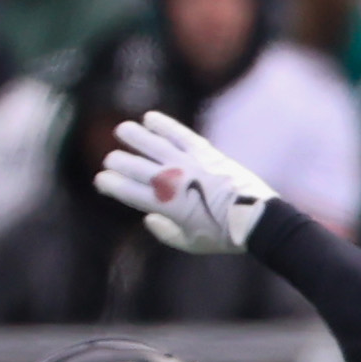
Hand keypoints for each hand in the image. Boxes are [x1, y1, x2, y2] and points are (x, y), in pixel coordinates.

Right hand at [95, 110, 276, 253]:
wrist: (258, 221)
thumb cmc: (225, 236)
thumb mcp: (192, 243)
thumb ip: (166, 233)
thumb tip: (149, 218)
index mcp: (167, 207)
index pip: (129, 191)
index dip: (110, 184)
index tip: (102, 181)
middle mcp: (174, 183)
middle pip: (135, 167)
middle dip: (118, 162)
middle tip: (111, 160)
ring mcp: (190, 166)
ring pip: (154, 145)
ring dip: (134, 136)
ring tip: (122, 130)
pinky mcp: (207, 154)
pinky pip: (181, 135)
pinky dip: (164, 124)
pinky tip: (149, 118)